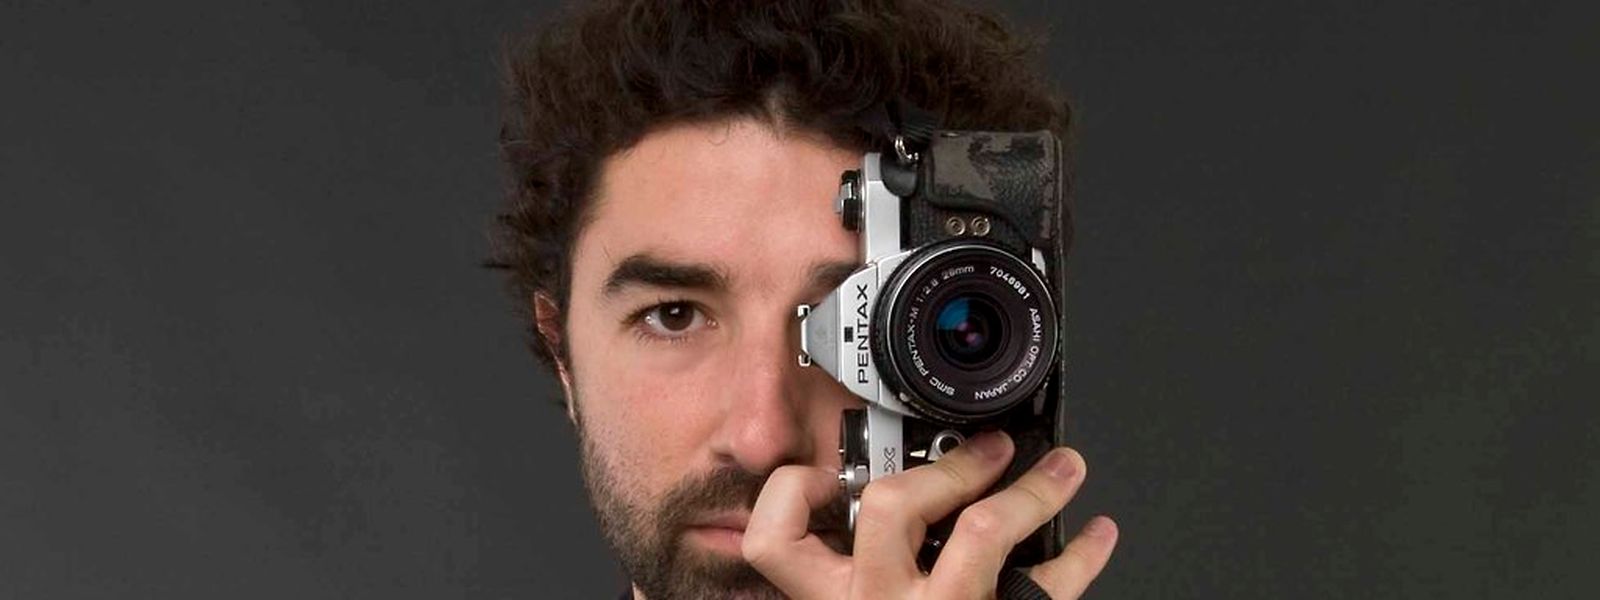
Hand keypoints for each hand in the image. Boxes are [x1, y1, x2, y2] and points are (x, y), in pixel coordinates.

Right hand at [744, 430, 1117, 598]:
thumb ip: (849, 572)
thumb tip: (857, 506)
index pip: (776, 538)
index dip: (794, 491)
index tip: (826, 474)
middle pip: (892, 507)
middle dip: (951, 464)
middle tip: (992, 450)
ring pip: (985, 533)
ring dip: (1036, 491)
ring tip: (1064, 470)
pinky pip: (1049, 589)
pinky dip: (1082, 555)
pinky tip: (1095, 537)